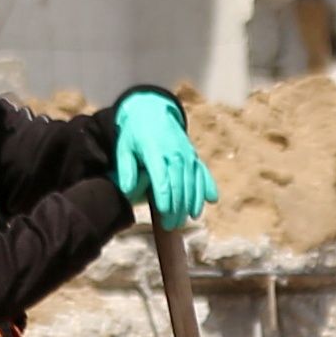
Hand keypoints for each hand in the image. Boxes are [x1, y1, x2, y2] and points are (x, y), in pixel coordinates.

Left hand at [108, 88, 214, 230]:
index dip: (165, 198)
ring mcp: (187, 154)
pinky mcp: (194, 156)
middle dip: (177, 207)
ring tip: (187, 219)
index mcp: (155, 151)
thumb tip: (128, 191)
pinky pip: (203, 173)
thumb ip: (126, 169)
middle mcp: (175, 153)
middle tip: (171, 225)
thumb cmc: (135, 134)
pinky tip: (211, 201)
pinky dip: (207, 187)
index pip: (163, 179)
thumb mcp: (124, 148)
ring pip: (193, 182)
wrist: (151, 111)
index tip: (164, 213)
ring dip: (192, 202)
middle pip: (179, 185)